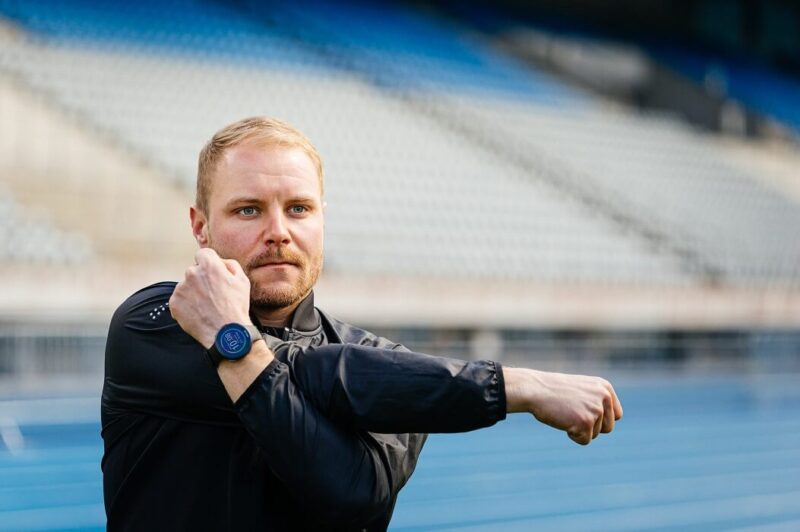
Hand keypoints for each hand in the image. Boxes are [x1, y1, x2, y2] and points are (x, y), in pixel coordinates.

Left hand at [169, 248, 252, 348]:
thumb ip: (230, 264)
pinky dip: (187, 305)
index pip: (202, 254)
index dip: (209, 263)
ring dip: (193, 293)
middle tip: (212, 294)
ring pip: (186, 286)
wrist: (226, 333)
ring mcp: (181, 289)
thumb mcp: (242, 280)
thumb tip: (220, 261)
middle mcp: (191, 273)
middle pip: (193, 270)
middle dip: (201, 279)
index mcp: (209, 265)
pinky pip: (179, 300)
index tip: (212, 273)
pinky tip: (199, 313)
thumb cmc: (236, 307)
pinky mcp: (174, 303)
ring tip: (206, 306)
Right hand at [504, 367, 622, 444]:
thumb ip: (596, 401)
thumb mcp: (580, 389)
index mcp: (605, 387)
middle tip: (572, 414)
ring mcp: (596, 409)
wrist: (534, 389)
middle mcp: (604, 397)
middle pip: (609, 428)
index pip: (616, 415)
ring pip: (595, 434)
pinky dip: (573, 436)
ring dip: (580, 430)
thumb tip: (609, 423)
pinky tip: (562, 420)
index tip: (585, 415)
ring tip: (565, 413)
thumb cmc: (552, 390)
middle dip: (591, 427)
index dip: (601, 420)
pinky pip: (585, 440)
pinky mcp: (586, 422)